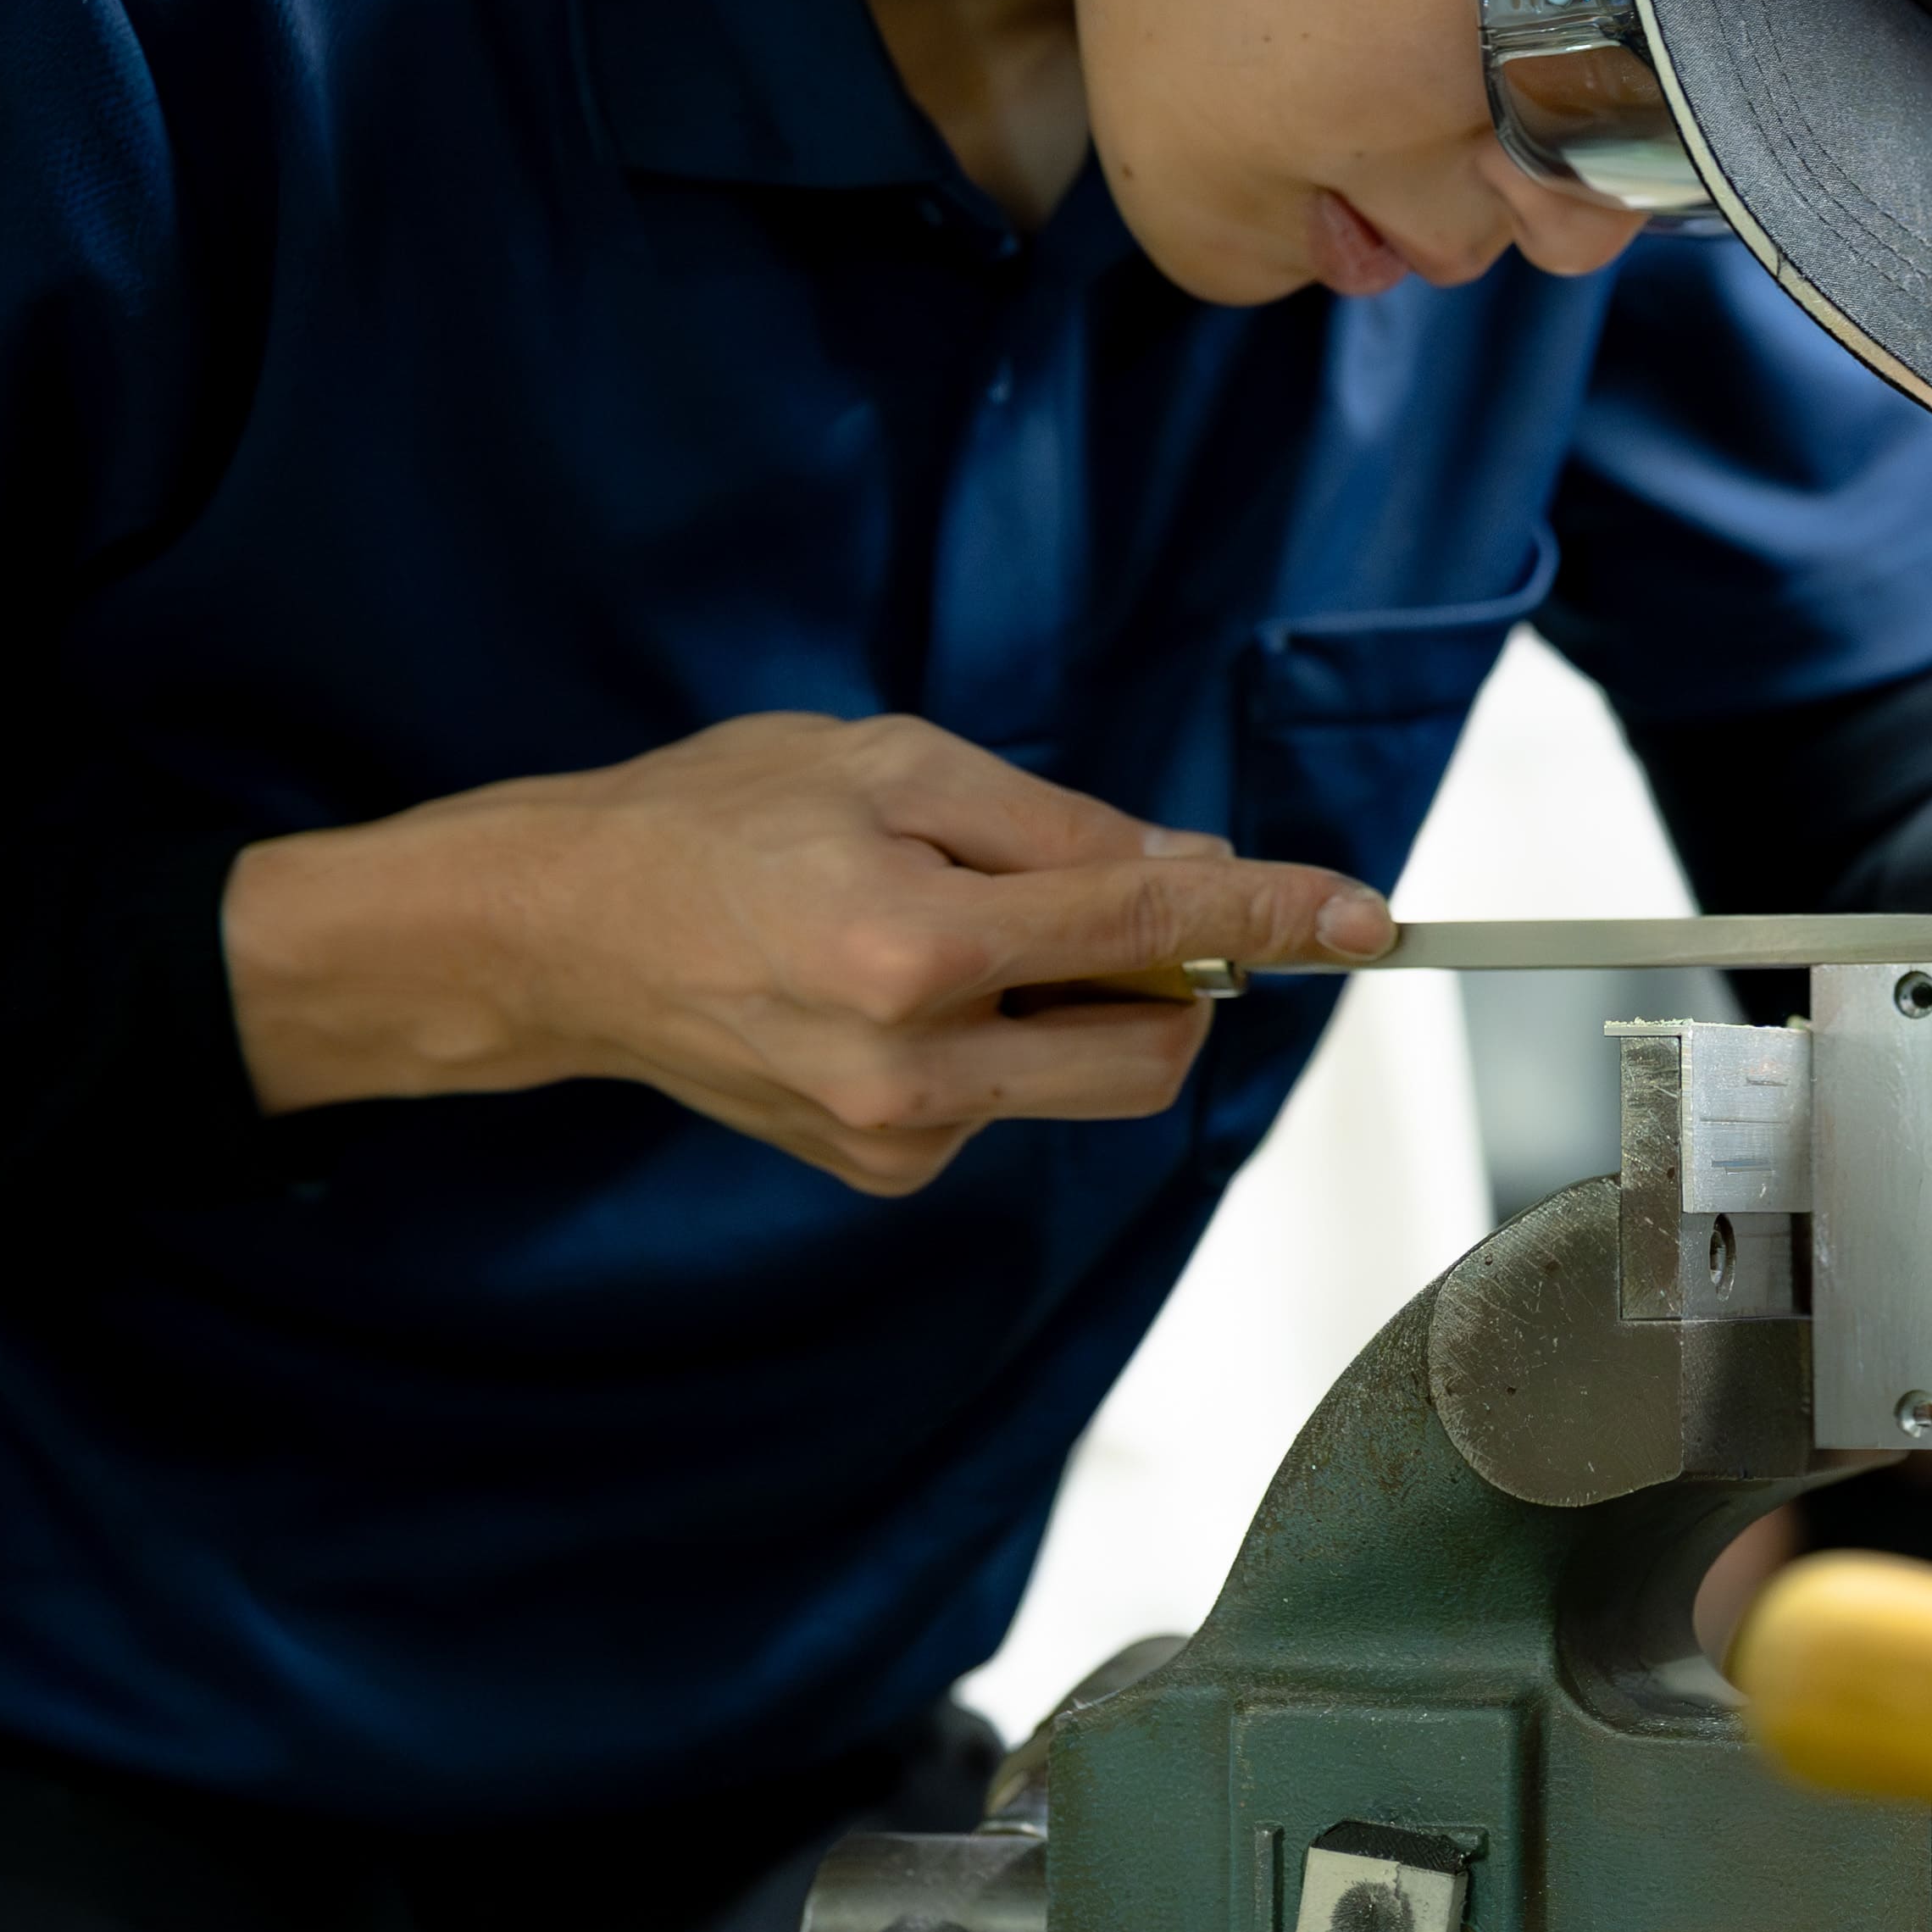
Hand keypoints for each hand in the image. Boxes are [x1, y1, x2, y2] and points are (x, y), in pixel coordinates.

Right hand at [222, 714, 1392, 1194]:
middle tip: (1119, 902)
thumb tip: (1194, 876)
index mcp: (912, 945)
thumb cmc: (718, 819)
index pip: (1147, 940)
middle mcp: (908, 1066)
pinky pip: (1006, 1103)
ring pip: (1079, 1084)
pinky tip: (899, 984)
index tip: (1368, 919)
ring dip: (1075, 1006)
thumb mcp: (892, 762)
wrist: (563, 934)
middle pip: (1147, 1061)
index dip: (1273, 921)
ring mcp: (891, 1135)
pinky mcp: (877, 1169)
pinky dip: (1003, 1038)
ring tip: (947, 924)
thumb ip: (1055, 828)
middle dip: (1181, 988)